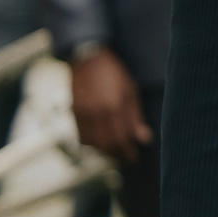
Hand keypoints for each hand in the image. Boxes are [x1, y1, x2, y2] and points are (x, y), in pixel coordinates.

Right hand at [68, 48, 150, 162]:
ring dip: (105, 150)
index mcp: (114, 107)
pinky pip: (82, 137)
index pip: (122, 139)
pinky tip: (100, 142)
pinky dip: (92, 144)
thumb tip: (144, 139)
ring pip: (94, 144)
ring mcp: (83, 114)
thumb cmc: (114, 73)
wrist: (86, 59)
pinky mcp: (74, 113)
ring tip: (115, 150)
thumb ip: (136, 117)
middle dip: (118, 154)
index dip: (129, 152)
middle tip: (127, 156)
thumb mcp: (130, 91)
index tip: (135, 158)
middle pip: (107, 145)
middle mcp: (97, 113)